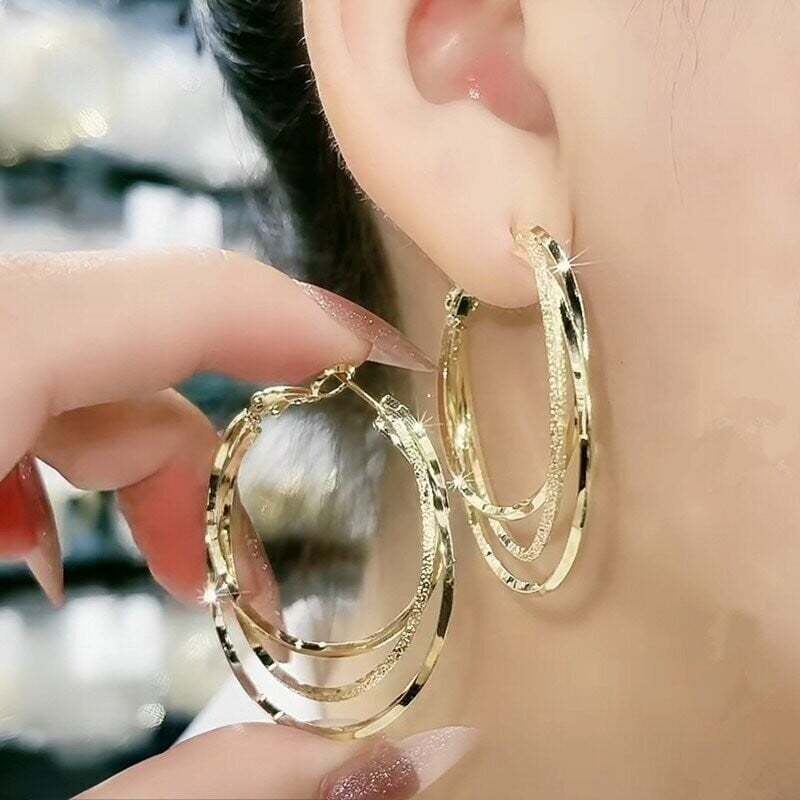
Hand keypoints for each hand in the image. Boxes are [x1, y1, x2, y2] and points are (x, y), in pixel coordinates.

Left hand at [0, 248, 470, 798]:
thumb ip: (208, 794)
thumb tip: (421, 756)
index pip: (145, 304)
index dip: (289, 315)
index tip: (384, 354)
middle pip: (101, 333)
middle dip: (206, 447)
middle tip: (243, 586)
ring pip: (50, 347)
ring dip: (134, 455)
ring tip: (168, 578)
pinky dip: (45, 443)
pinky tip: (39, 548)